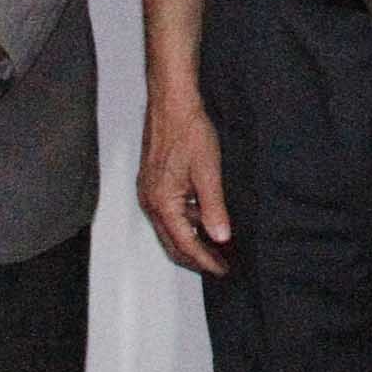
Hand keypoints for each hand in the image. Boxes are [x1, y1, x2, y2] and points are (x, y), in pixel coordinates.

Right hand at [137, 87, 231, 275]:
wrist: (172, 102)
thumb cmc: (188, 130)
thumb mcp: (208, 171)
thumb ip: (214, 207)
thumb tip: (221, 236)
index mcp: (162, 202)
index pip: (185, 244)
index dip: (205, 260)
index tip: (223, 269)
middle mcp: (150, 202)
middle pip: (172, 243)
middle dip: (196, 258)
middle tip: (221, 264)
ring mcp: (148, 193)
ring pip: (169, 230)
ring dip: (191, 241)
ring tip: (216, 245)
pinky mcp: (152, 183)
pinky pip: (167, 214)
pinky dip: (185, 224)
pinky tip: (203, 220)